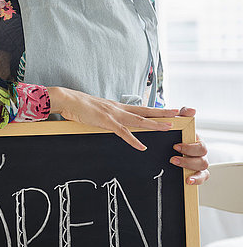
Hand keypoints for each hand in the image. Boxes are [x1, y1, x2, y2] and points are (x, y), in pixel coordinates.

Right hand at [47, 86, 181, 151]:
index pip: (141, 108)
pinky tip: (142, 147)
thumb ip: (107, 115)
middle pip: (145, 111)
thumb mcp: (98, 110)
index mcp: (117, 107)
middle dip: (163, 113)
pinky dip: (133, 140)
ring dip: (154, 125)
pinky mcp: (106, 122)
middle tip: (178, 114)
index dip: (155, 110)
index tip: (169, 111)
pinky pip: (122, 132)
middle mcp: (119, 109)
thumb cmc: (80, 105)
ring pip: (139, 120)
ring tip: (168, 128)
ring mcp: (113, 115)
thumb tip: (112, 120)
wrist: (68, 99)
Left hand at [170, 107, 209, 184]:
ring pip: (203, 169)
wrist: (168, 143)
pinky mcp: (196, 173)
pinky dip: (196, 180)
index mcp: (197, 142)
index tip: (175, 146)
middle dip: (188, 160)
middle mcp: (200, 154)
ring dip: (189, 168)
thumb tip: (192, 110)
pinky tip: (188, 181)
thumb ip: (184, 114)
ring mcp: (199, 164)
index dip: (190, 148)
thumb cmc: (177, 133)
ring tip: (175, 165)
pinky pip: (202, 178)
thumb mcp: (178, 122)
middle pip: (203, 159)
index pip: (201, 146)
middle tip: (173, 158)